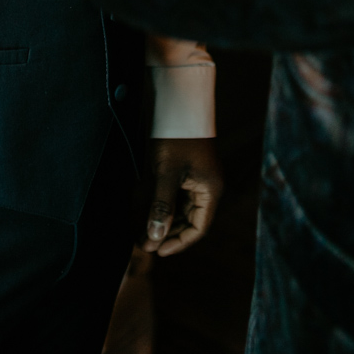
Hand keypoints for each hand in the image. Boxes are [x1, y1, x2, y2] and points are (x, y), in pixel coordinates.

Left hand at [143, 138, 222, 256]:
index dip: (178, 243)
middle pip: (190, 221)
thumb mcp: (166, 173)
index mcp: (210, 190)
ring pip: (182, 209)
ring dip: (165, 221)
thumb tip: (155, 238)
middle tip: (144, 244)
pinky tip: (147, 213)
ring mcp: (197, 178)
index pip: (198, 228)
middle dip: (168, 234)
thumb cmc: (175, 137)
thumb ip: (161, 207)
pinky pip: (177, 196)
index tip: (157, 251)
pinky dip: (164, 206)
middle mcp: (207, 187)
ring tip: (143, 233)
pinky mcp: (186, 170)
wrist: (177, 102)